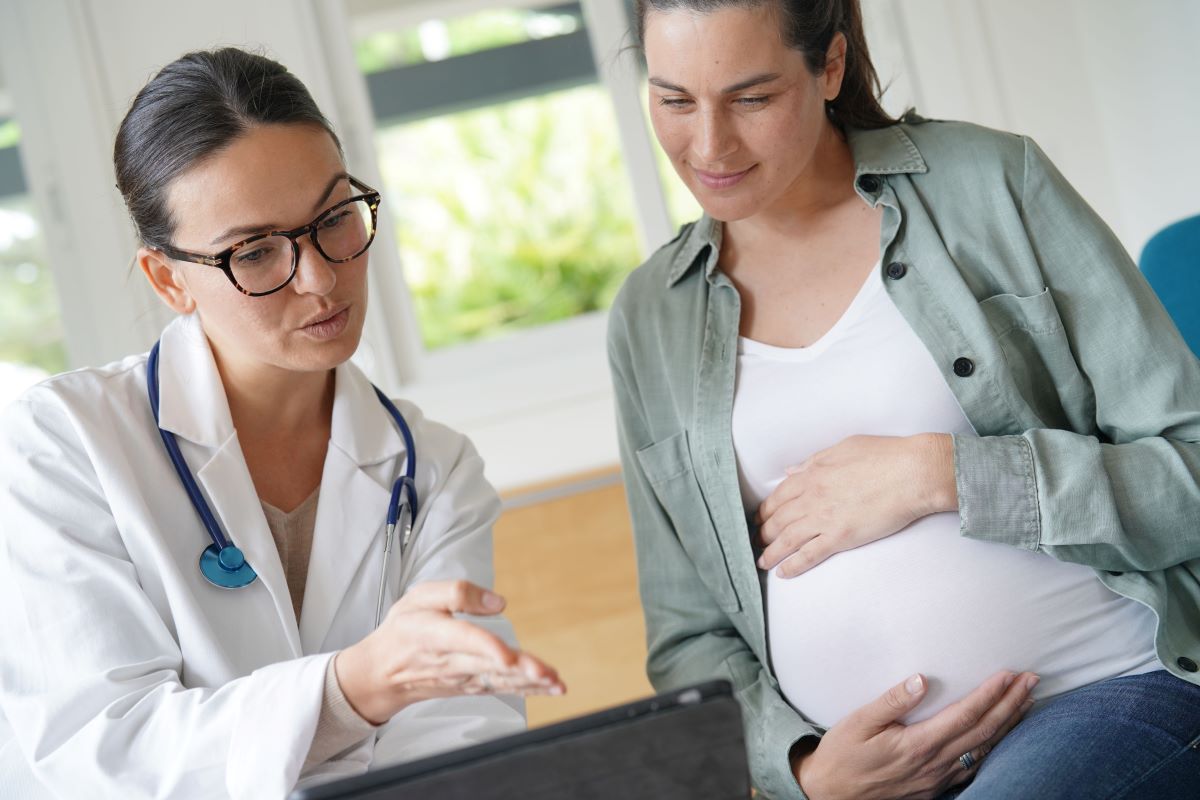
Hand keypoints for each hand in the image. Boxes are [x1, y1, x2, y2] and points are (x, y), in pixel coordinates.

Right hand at [335, 580, 565, 723]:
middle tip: (546, 673)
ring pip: (499, 681)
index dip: (485, 647)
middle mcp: (452, 660)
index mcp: (435, 633)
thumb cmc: (404, 630)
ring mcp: (463, 678)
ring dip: (530, 684)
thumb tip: (499, 601)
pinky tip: (549, 688)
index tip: (507, 656)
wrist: (383, 672)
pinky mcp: (471, 687)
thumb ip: (456, 592)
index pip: (463, 640)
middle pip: (489, 665)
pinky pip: (502, 689)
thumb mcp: (419, 597)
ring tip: (556, 682)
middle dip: (520, 670)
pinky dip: (527, 690)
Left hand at [755, 434, 955, 576]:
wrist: (912, 472)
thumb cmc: (884, 455)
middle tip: (755, 542)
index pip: (778, 496)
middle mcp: (812, 496)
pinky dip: (793, 565)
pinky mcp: (841, 536)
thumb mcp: (843, 448)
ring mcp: (824, 518)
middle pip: (778, 519)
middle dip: (763, 533)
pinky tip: (783, 573)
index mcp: (812, 474)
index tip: (759, 518)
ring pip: (787, 539)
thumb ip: (814, 461)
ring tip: (762, 562)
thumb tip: (792, 471)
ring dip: (771, 553)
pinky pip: (809, 554)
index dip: (765, 510)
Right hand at [794, 670, 1038, 799]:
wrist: (830, 794)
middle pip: (983, 732)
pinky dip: (994, 748)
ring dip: (1009, 725)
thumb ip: (891, 701)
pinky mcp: (933, 788)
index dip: (990, 695)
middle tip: (1032, 680)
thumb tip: (921, 680)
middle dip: (1011, 704)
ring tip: (1027, 702)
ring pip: (984, 751)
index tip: (1009, 674)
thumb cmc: (841, 754)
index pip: (965, 715)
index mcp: (916, 744)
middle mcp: (933, 764)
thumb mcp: (858, 722)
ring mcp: (936, 780)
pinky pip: (973, 768)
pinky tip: (1001, 736)